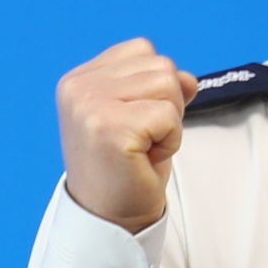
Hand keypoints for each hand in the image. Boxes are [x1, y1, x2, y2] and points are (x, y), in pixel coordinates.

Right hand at [56, 41, 196, 232]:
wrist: (111, 218)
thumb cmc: (126, 167)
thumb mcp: (141, 114)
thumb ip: (160, 86)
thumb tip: (189, 78)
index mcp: (79, 79)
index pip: (142, 50)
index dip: (156, 88)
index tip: (135, 123)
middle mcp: (78, 87)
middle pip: (161, 66)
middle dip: (166, 105)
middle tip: (142, 140)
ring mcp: (90, 106)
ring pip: (168, 85)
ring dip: (169, 122)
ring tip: (143, 147)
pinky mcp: (109, 128)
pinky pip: (169, 116)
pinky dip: (170, 140)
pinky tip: (145, 159)